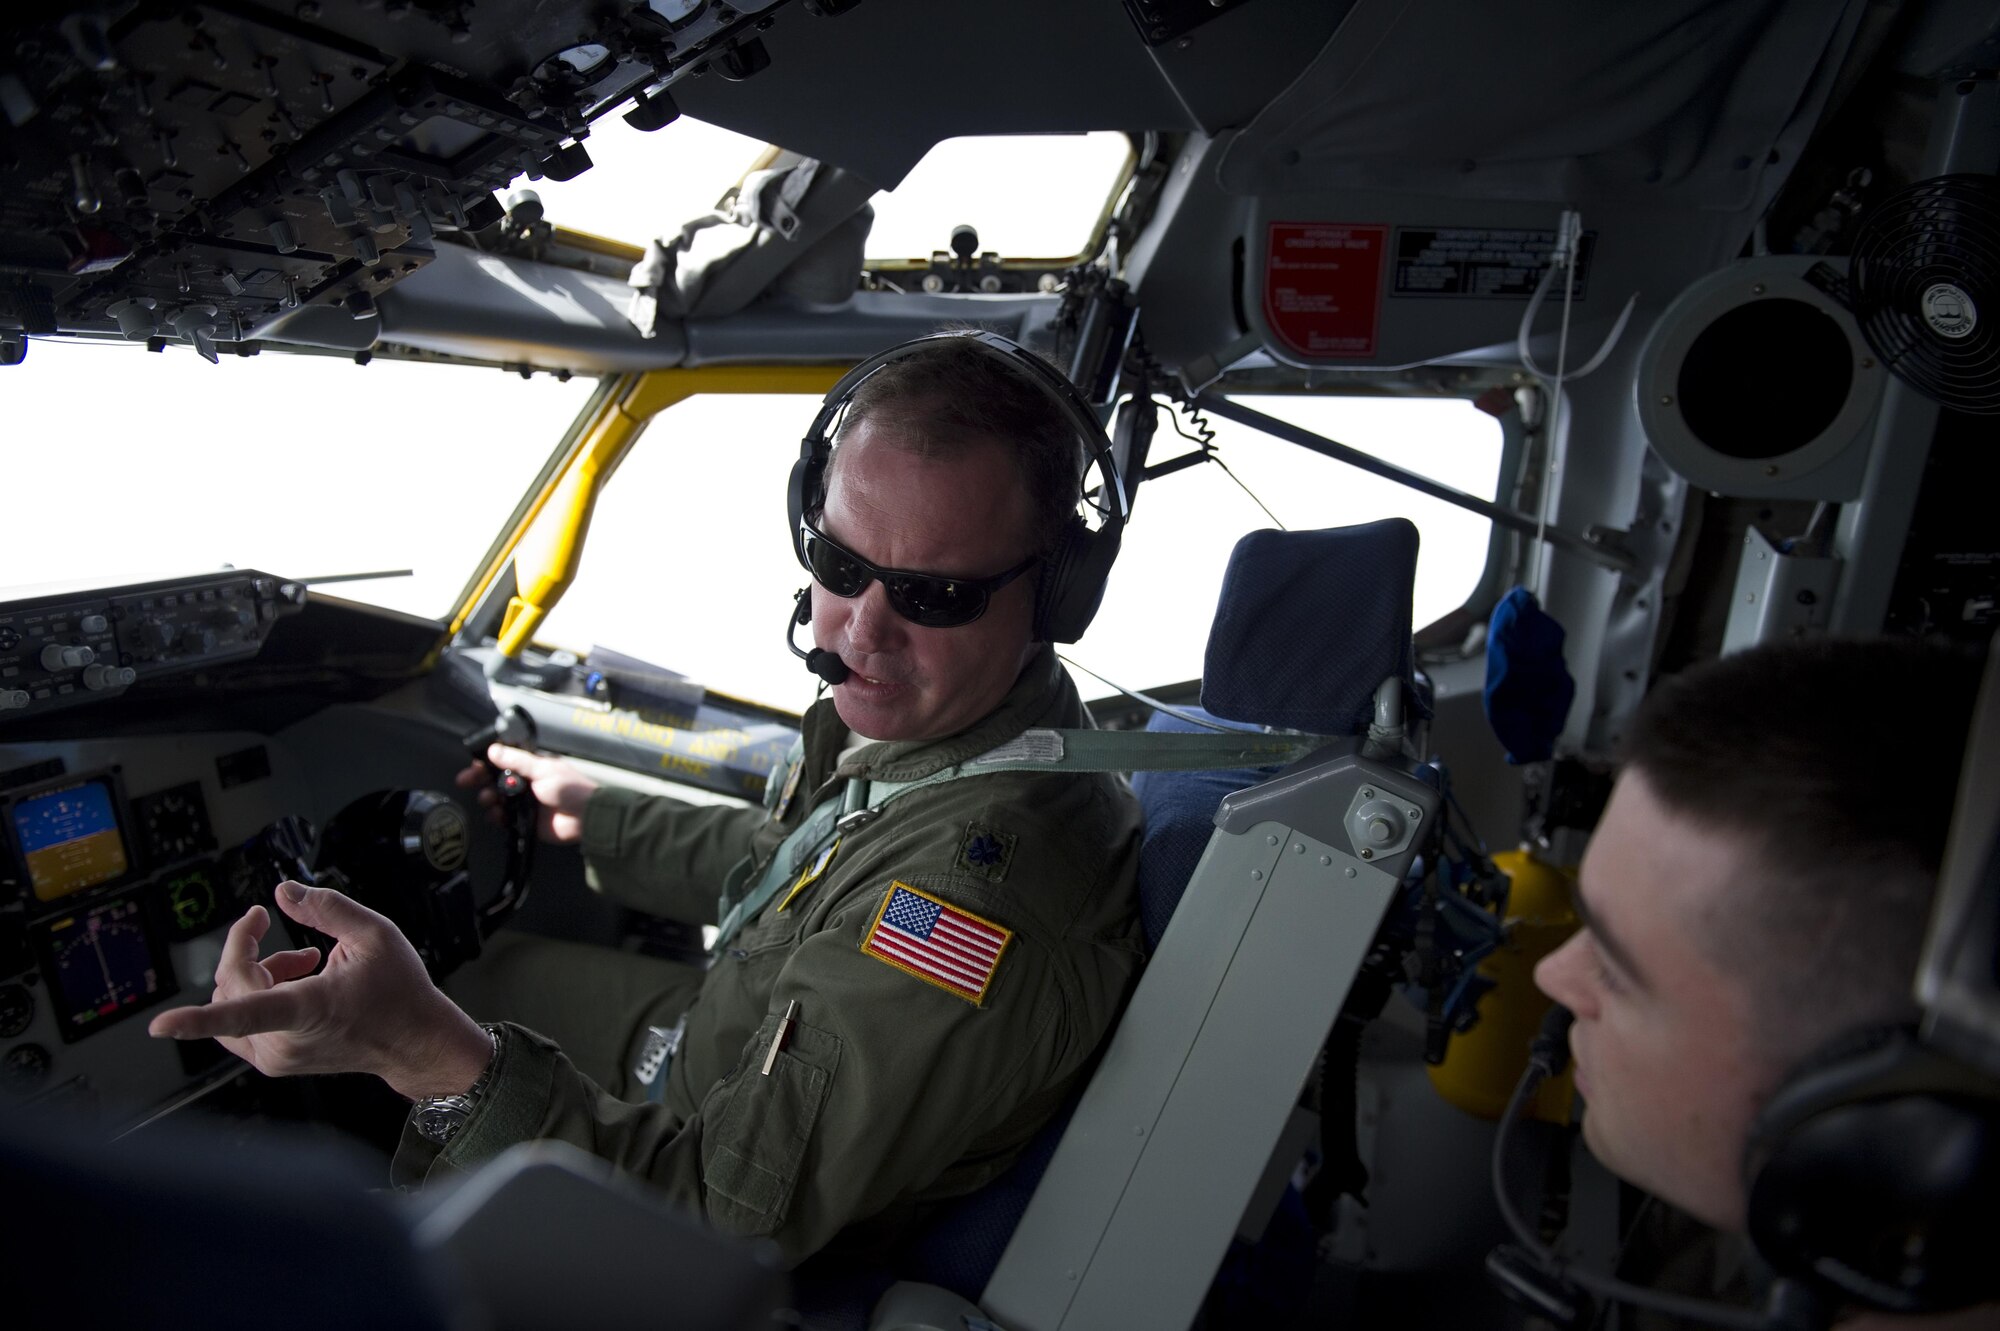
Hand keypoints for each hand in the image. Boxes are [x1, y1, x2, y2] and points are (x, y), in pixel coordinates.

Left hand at [148, 881, 493, 1100]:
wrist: (416, 1042)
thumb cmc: (400, 992)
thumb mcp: (376, 934)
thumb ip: (326, 908)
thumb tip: (282, 893)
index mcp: (308, 1010)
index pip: (242, 1014)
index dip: (195, 1020)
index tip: (160, 1026)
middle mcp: (285, 1041)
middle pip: (230, 985)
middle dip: (247, 949)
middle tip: (274, 924)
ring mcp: (278, 1057)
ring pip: (231, 1004)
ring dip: (256, 973)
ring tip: (302, 960)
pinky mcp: (277, 1063)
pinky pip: (240, 1024)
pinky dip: (259, 994)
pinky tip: (296, 980)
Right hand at [455, 743, 597, 844]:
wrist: (585, 817)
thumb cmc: (569, 788)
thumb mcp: (543, 769)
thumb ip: (517, 760)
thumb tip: (492, 749)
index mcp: (531, 768)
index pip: (502, 762)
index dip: (485, 764)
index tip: (472, 767)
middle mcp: (524, 784)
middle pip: (494, 781)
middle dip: (480, 781)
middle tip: (466, 782)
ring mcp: (522, 803)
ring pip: (496, 800)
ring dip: (488, 798)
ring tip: (489, 799)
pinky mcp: (523, 821)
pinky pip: (503, 819)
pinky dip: (497, 817)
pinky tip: (497, 815)